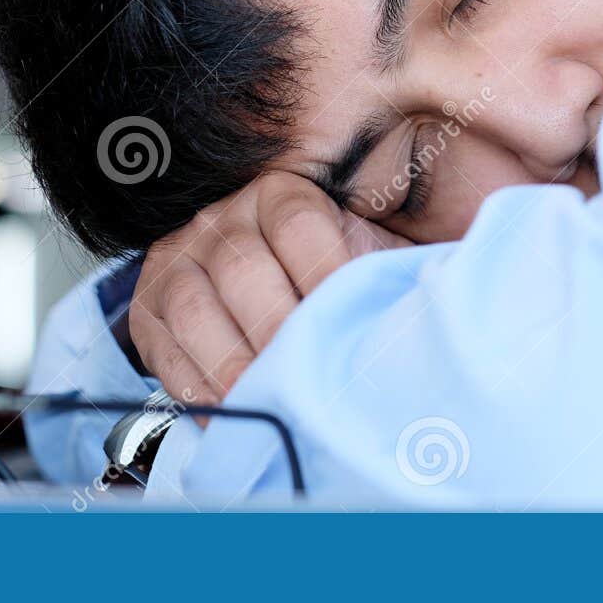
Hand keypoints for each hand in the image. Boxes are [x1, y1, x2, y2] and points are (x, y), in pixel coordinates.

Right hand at [129, 171, 411, 402]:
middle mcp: (221, 218)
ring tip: (268, 398)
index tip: (344, 320)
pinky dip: (195, 385)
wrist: (262, 288)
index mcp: (280, 194)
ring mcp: (178, 259)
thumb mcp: (363, 250)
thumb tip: (455, 280)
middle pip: (242, 269)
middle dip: (278, 330)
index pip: (298, 224)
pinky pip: (162, 347)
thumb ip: (390, 261)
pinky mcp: (147, 308)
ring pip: (193, 307)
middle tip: (308, 374)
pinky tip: (231, 408)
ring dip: (232, 363)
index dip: (324, 274)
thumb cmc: (326, 278)